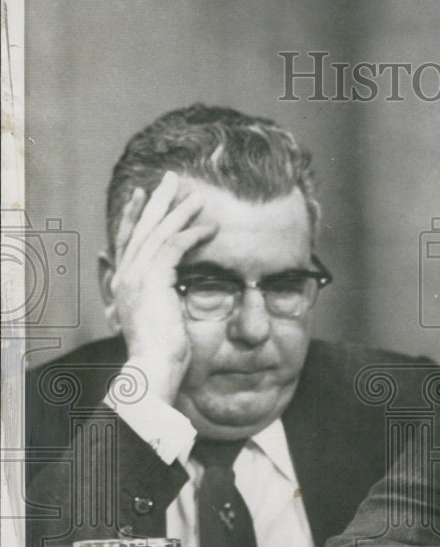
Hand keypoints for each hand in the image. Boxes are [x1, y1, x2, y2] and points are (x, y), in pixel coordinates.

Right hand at [105, 172, 217, 403]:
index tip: (144, 194)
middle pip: (142, 228)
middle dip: (157, 201)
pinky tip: (209, 226)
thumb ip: (158, 302)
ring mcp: (136, 276)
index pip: (128, 240)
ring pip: (159, 232)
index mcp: (124, 284)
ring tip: (197, 195)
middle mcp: (125, 276)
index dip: (136, 215)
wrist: (153, 368)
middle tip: (171, 178)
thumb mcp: (157, 321)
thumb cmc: (161, 353)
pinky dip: (192, 233)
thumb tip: (168, 293)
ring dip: (179, 211)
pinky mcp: (153, 279)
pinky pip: (175, 246)